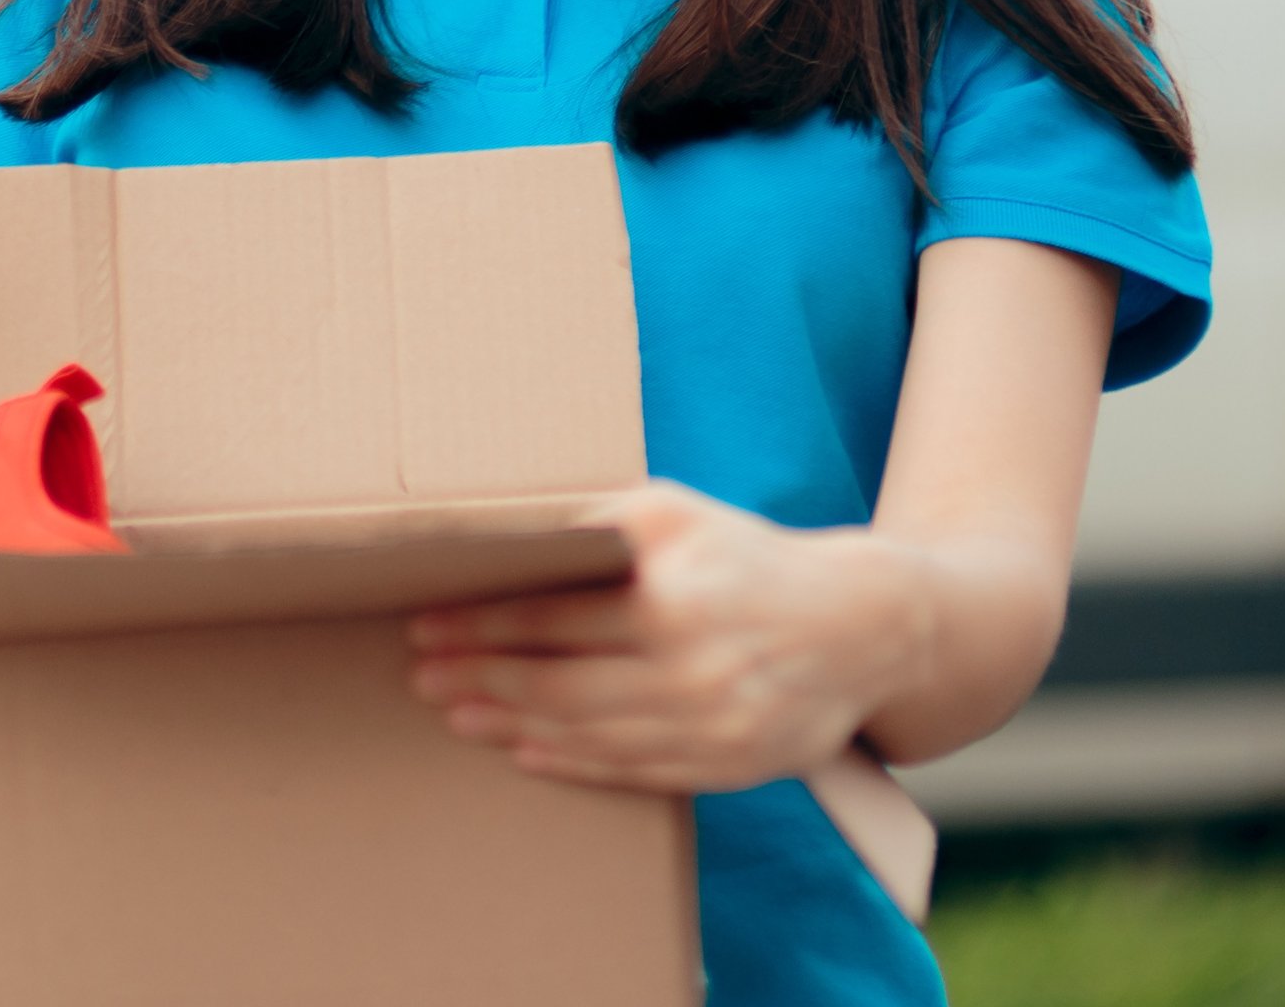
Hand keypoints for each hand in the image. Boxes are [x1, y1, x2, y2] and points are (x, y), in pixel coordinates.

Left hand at [404, 483, 935, 792]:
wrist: (860, 629)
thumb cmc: (747, 558)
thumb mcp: (675, 513)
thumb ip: (597, 522)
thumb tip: (507, 538)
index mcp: (674, 599)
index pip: (553, 618)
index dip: (481, 624)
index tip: (427, 624)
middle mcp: (692, 671)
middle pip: (559, 686)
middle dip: (481, 680)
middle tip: (423, 677)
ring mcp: (711, 727)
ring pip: (589, 736)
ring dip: (511, 726)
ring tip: (458, 714)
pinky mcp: (726, 766)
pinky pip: (631, 771)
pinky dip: (571, 764)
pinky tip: (523, 750)